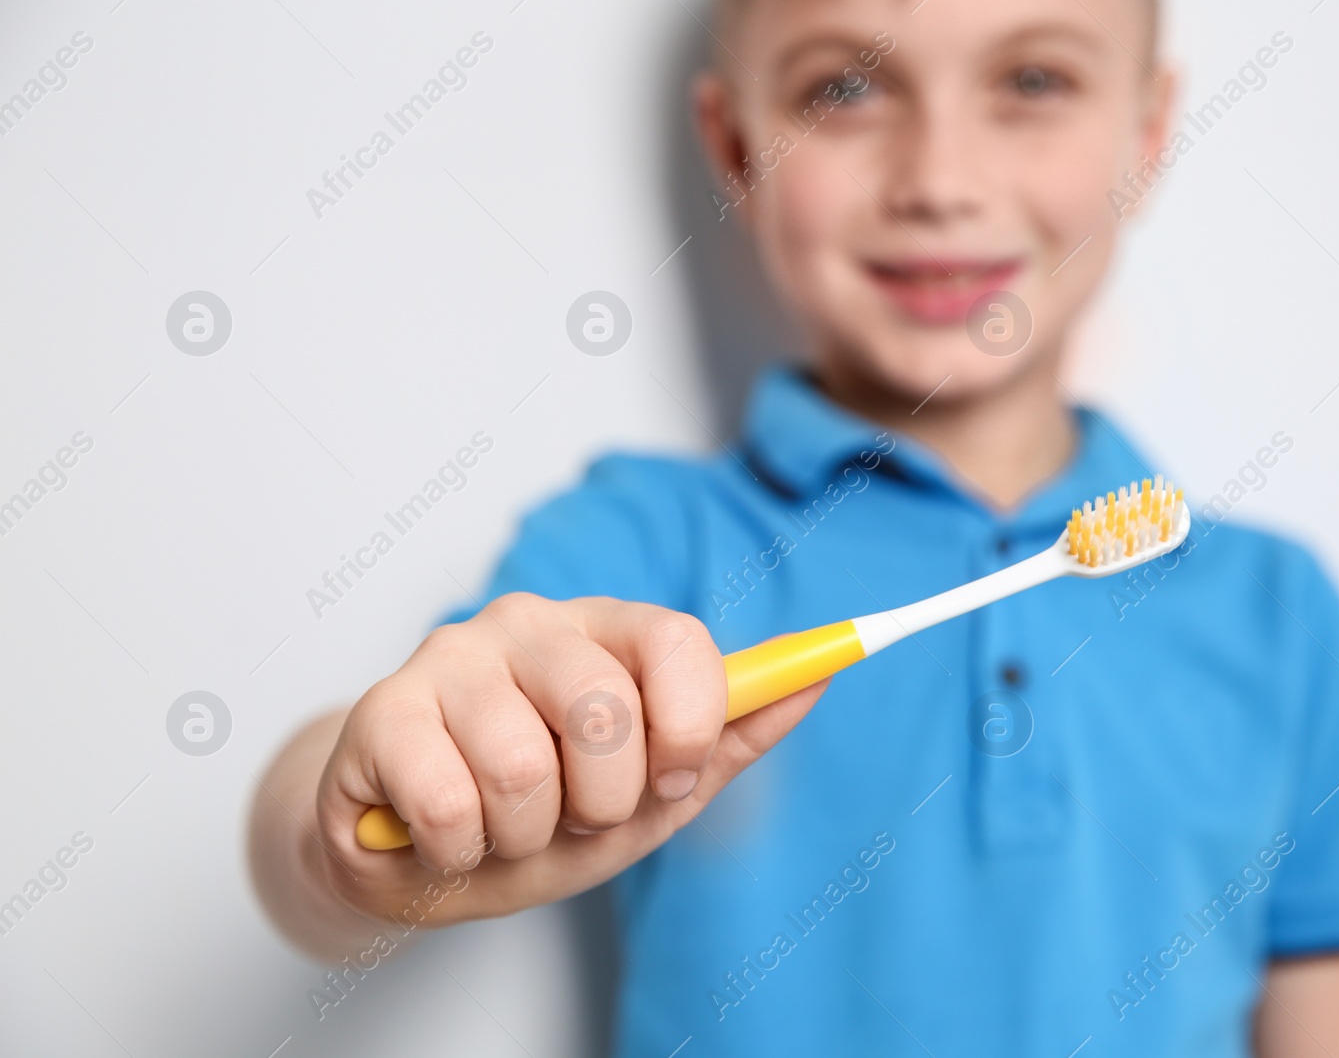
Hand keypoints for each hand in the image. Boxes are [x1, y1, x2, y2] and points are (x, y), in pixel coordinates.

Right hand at [312, 595, 826, 926]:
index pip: (677, 639)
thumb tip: (817, 680)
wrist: (419, 855)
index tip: (674, 780)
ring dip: (525, 835)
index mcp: (606, 631)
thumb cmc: (544, 815)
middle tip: (572, 814)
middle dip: (603, 802)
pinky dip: (461, 853)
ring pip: (522, 767)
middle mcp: (530, 623)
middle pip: (605, 710)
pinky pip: (451, 803)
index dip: (689, 725)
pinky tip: (447, 837)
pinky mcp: (382, 710)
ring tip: (504, 827)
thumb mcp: (652, 793)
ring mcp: (450, 657)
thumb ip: (731, 737)